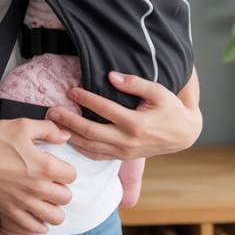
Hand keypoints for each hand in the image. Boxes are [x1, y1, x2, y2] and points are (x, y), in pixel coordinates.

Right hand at [0, 118, 75, 233]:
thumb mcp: (23, 126)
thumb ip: (48, 129)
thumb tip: (65, 135)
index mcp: (45, 167)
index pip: (72, 176)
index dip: (66, 169)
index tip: (57, 166)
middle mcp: (38, 188)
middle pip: (66, 198)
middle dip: (62, 189)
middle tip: (52, 182)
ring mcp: (25, 203)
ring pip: (55, 217)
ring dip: (54, 208)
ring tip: (47, 199)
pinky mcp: (11, 211)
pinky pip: (34, 227)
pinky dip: (39, 223)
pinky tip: (36, 213)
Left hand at [46, 68, 201, 160]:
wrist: (183, 134)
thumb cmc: (170, 109)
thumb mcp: (158, 91)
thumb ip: (135, 83)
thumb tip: (111, 76)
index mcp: (136, 123)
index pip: (105, 109)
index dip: (86, 99)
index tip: (71, 90)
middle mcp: (128, 141)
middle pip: (91, 132)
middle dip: (69, 121)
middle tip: (52, 111)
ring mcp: (124, 152)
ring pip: (90, 147)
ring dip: (69, 135)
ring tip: (53, 124)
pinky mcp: (122, 157)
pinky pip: (96, 156)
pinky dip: (80, 148)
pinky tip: (68, 139)